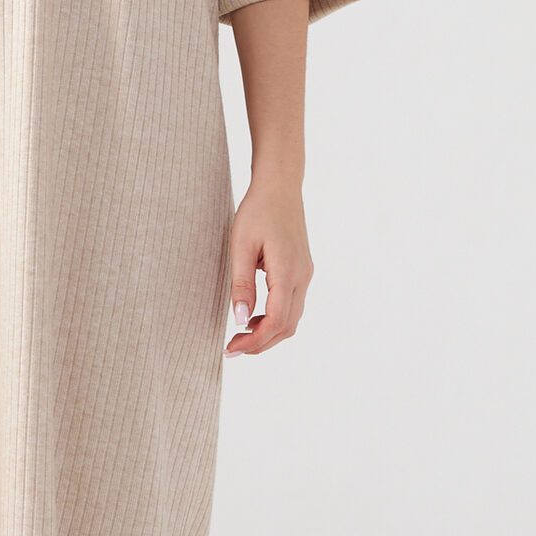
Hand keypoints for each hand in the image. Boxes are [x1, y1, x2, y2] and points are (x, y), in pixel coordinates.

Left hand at [225, 178, 312, 355]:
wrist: (280, 186)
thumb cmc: (257, 211)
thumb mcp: (240, 246)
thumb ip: (241, 284)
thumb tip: (240, 320)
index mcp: (288, 272)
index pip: (276, 322)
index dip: (254, 341)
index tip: (231, 348)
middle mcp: (302, 277)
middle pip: (287, 326)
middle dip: (261, 343)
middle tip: (233, 348)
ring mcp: (305, 274)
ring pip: (292, 318)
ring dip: (269, 333)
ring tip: (241, 335)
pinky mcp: (302, 270)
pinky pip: (293, 305)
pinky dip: (275, 319)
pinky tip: (255, 317)